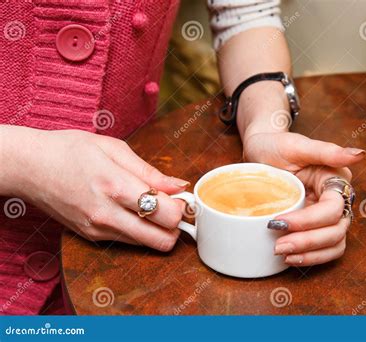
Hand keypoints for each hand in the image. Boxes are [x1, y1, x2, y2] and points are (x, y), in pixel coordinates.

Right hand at [3, 127, 188, 250]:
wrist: (28, 167)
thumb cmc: (70, 150)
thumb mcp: (114, 149)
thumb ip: (150, 172)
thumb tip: (179, 186)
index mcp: (116, 186)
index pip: (166, 214)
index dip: (182, 208)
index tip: (181, 198)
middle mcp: (108, 215)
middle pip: (162, 240)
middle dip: (176, 226)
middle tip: (173, 208)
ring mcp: (98, 230)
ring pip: (147, 245)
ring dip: (159, 230)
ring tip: (153, 207)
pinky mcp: (91, 237)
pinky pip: (129, 242)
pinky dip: (140, 231)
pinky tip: (134, 212)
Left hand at [243, 131, 365, 265]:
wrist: (260, 151)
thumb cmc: (276, 146)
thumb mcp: (296, 145)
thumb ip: (327, 151)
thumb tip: (359, 155)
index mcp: (335, 180)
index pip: (332, 209)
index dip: (309, 221)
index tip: (278, 222)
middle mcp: (335, 199)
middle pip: (336, 230)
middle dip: (309, 242)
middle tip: (279, 246)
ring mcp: (325, 215)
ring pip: (334, 244)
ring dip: (311, 254)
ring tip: (284, 255)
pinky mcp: (314, 226)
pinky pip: (323, 248)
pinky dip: (311, 257)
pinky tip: (290, 259)